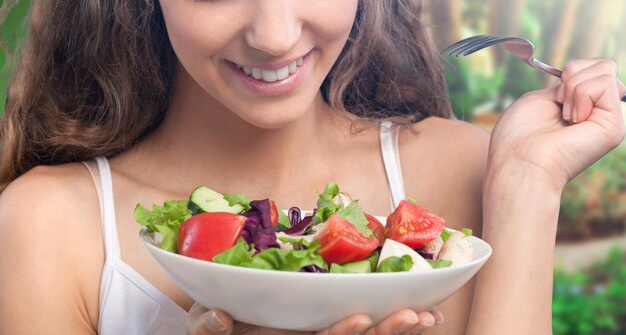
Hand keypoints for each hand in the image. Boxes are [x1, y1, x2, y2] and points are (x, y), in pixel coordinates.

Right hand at [185, 303, 443, 333]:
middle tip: (415, 316)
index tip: (360, 317)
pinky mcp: (338, 325)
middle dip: (385, 334)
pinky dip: (398, 324)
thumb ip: (208, 328)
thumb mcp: (206, 325)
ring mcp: (328, 333)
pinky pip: (373, 329)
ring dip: (401, 332)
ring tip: (430, 316)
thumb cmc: (221, 324)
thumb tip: (218, 318)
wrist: (230, 323)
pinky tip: (427, 315)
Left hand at [488, 58, 625, 190]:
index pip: (594, 67)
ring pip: (605, 70)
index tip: (555, 95)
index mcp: (582, 107)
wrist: (518, 162)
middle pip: (603, 65)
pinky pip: (604, 83)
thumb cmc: (519, 135)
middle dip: (572, 77)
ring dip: (573, 89)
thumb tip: (597, 70)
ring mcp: (609, 120)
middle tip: (559, 106)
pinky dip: (580, 96)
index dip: (572, 71)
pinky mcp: (614, 126)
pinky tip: (572, 120)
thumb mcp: (543, 98)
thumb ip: (570, 85)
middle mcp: (599, 113)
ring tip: (564, 118)